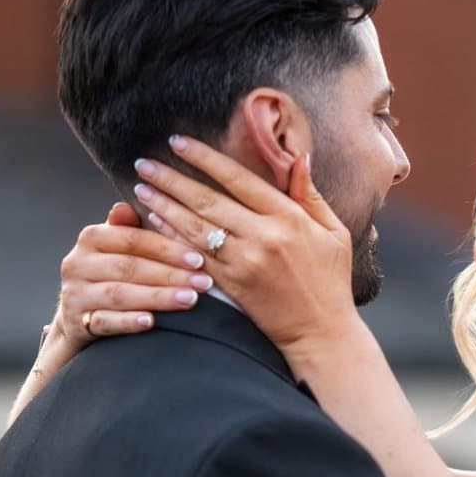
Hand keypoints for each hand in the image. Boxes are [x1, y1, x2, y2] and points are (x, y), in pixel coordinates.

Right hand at [8, 204, 210, 426]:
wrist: (77, 317)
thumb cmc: (108, 275)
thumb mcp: (116, 248)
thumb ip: (128, 228)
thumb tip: (128, 204)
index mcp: (91, 238)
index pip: (132, 239)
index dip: (166, 248)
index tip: (198, 258)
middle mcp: (77, 263)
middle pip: (129, 267)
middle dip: (170, 274)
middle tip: (203, 282)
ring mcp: (75, 294)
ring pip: (119, 294)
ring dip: (157, 297)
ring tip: (189, 299)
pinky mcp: (77, 323)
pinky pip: (105, 322)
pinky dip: (128, 322)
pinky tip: (151, 321)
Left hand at [130, 135, 356, 354]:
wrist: (322, 333)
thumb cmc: (331, 281)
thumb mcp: (334, 232)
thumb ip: (310, 194)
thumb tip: (298, 156)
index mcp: (288, 217)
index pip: (238, 178)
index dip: (204, 158)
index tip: (178, 142)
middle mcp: (264, 237)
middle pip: (208, 200)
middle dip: (172, 179)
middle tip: (145, 163)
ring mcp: (245, 262)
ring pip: (195, 227)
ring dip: (164, 205)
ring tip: (141, 188)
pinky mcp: (232, 285)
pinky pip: (194, 256)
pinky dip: (172, 237)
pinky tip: (154, 222)